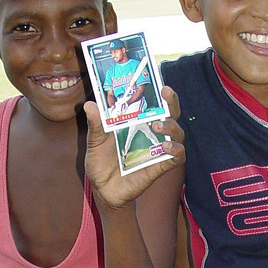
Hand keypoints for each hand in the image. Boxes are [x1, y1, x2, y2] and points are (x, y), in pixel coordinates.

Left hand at [85, 86, 184, 210]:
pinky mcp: (160, 166)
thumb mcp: (95, 142)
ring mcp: (158, 149)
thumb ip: (95, 125)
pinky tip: (167, 147)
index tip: (157, 77)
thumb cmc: (101, 162)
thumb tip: (90, 105)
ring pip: (177, 133)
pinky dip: (176, 151)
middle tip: (165, 92)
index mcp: (137, 121)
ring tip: (158, 126)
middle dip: (172, 101)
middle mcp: (151, 132)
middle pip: (171, 112)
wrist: (103, 190)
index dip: (158, 89)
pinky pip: (177, 157)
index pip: (153, 101)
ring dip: (171, 126)